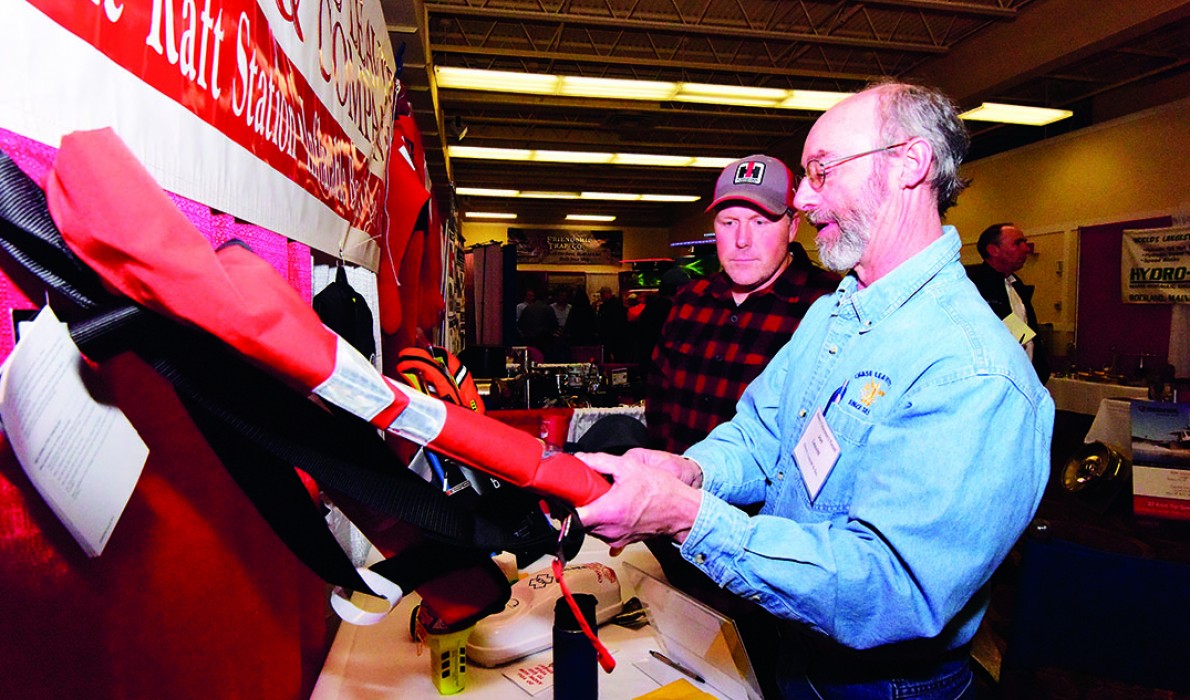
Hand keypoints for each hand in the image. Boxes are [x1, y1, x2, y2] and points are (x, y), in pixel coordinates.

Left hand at [574, 451, 701, 548]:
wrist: (682, 512)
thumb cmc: (661, 490)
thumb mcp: (629, 467)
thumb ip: (600, 462)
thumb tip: (581, 459)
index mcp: (608, 512)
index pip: (573, 518)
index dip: (565, 506)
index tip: (565, 495)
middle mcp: (609, 530)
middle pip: (580, 521)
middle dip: (580, 505)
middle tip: (585, 490)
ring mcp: (615, 539)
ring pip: (591, 527)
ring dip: (592, 513)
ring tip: (602, 497)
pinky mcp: (621, 542)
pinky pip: (603, 531)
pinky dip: (603, 520)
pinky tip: (613, 507)